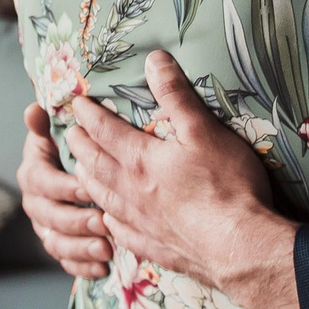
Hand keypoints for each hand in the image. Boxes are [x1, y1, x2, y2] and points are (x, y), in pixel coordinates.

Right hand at [18, 107, 112, 279]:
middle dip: (75, 221)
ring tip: (105, 250)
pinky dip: (82, 267)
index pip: (41, 182)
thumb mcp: (59, 132)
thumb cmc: (72, 148)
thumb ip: (45, 123)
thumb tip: (33, 110)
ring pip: (56, 243)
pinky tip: (103, 268)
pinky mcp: (59, 246)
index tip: (88, 189)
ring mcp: (46, 228)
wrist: (74, 173)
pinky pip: (65, 261)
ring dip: (80, 248)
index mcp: (33, 173)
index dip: (63, 187)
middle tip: (102, 223)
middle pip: (48, 217)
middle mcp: (35, 203)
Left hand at [63, 50, 301, 308]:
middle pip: (95, 164)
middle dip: (80, 146)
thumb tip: (154, 60)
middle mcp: (131, 191)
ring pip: (102, 198)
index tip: (76, 104)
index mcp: (141, 160)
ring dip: (87, 181)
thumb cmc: (226, 185)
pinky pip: (120, 232)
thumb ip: (176, 95)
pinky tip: (108, 221)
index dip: (89, 114)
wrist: (239, 248)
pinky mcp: (153, 247)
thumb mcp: (204, 130)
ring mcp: (139, 222)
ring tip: (80, 173)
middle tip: (70, 135)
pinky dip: (109, 221)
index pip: (104, 131)